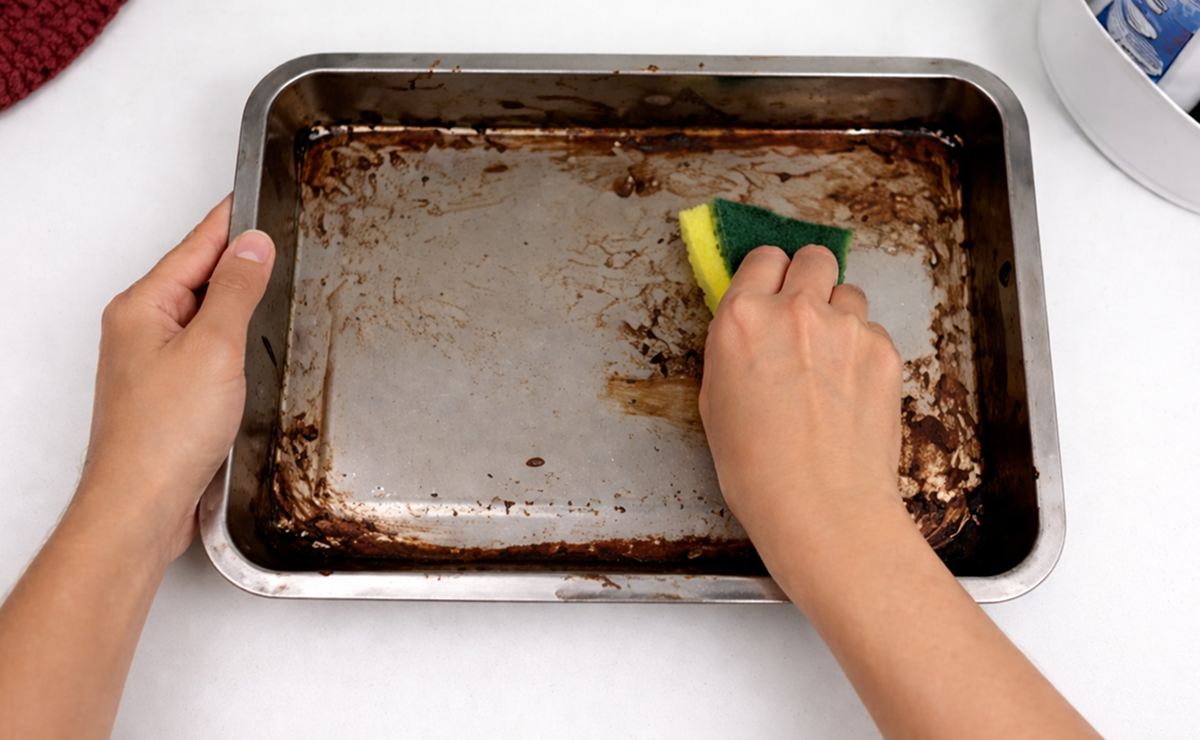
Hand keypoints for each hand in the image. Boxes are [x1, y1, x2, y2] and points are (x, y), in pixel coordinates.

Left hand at [77, 196, 274, 561]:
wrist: (141, 504)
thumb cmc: (164, 436)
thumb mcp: (214, 348)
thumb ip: (237, 292)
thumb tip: (253, 247)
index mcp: (142, 307)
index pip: (196, 246)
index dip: (231, 221)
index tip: (252, 195)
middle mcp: (139, 330)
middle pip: (196, 275)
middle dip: (234, 255)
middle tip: (268, 231)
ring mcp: (150, 363)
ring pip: (199, 313)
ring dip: (233, 298)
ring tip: (263, 276)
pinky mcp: (166, 394)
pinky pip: (202, 346)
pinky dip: (229, 336)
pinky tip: (247, 343)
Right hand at [698, 245, 902, 591]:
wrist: (822, 508)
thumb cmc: (758, 471)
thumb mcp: (715, 401)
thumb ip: (732, 349)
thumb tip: (746, 330)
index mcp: (741, 319)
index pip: (760, 258)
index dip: (766, 276)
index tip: (769, 291)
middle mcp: (795, 311)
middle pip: (812, 257)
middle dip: (807, 278)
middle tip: (803, 313)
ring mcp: (846, 327)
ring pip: (848, 292)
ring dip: (838, 314)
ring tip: (829, 362)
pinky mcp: (884, 350)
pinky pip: (873, 331)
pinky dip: (863, 351)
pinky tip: (850, 391)